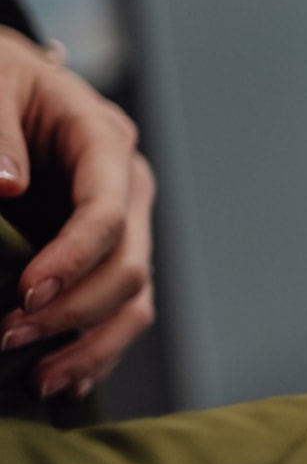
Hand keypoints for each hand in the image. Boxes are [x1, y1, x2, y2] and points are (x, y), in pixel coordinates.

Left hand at [0, 28, 156, 399]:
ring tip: (40, 380)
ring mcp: (126, 224)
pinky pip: (120, 311)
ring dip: (92, 346)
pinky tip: (62, 382)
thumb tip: (5, 184)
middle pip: (129, 267)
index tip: (24, 294)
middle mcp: (128, 188)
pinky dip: (97, 351)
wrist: (4, 82)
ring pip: (135, 300)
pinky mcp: (107, 253)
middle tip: (7, 338)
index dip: (72, 259)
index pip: (107, 212)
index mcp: (104, 141)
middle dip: (73, 312)